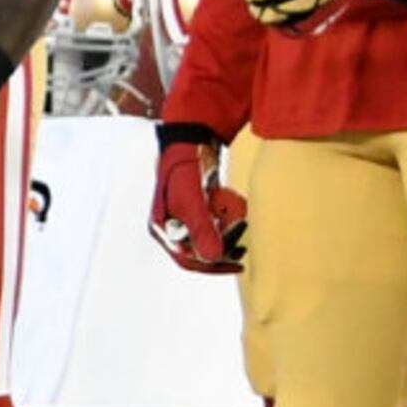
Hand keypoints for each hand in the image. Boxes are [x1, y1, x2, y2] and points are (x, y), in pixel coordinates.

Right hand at [148, 133, 247, 273]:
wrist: (189, 140)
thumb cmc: (185, 169)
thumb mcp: (193, 201)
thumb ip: (202, 229)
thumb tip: (213, 257)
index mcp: (163, 228)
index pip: (186, 258)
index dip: (211, 266)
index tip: (236, 265)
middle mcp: (171, 225)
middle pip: (200, 248)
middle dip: (223, 244)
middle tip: (243, 245)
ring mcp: (183, 215)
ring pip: (210, 234)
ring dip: (226, 228)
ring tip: (237, 216)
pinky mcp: (196, 204)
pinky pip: (214, 219)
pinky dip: (225, 214)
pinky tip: (233, 205)